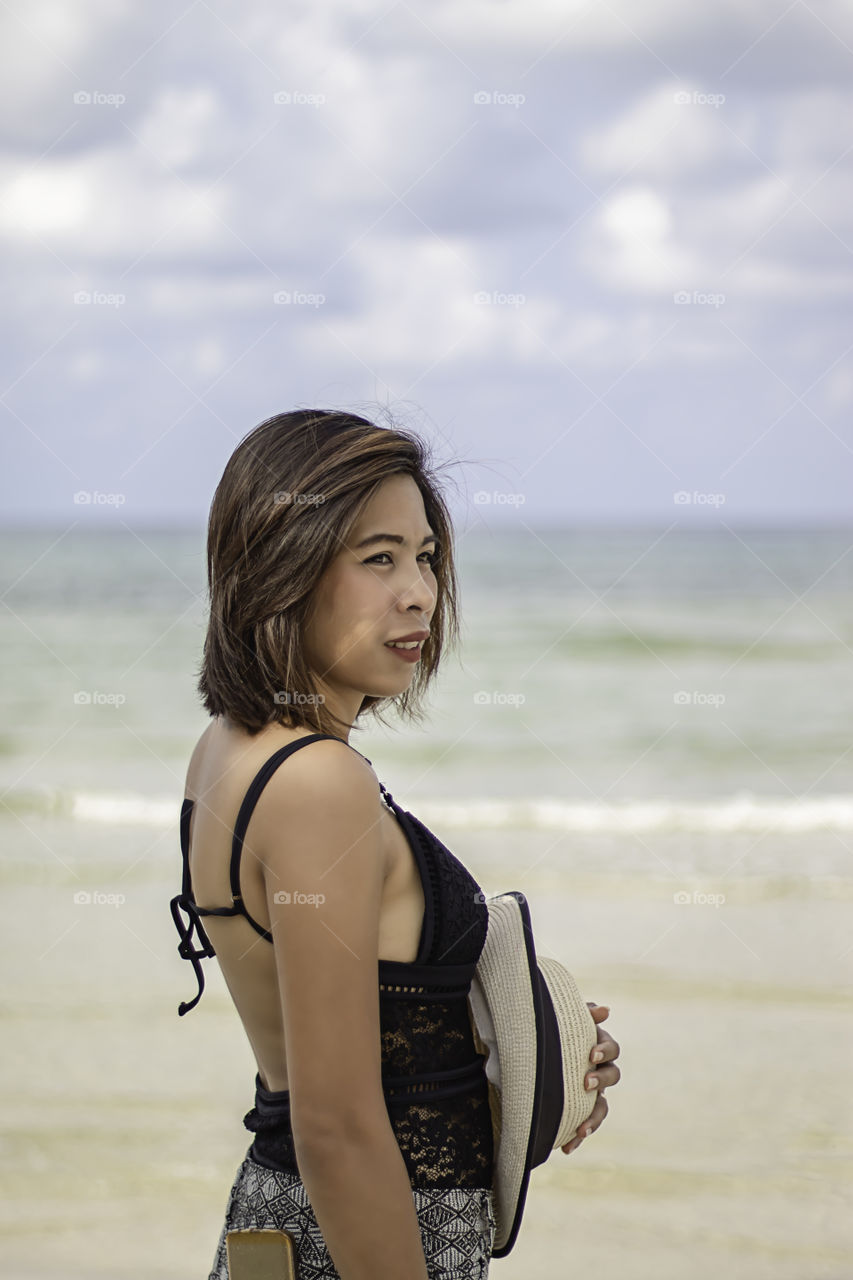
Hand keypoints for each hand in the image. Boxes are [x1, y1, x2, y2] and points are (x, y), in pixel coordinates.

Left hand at [561, 1002, 620, 1154]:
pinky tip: (566, 1147)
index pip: (611, 1048)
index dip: (605, 1051)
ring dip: (594, 1117)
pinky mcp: (580, 1110)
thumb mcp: (563, 1021)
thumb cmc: (553, 1032)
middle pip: (613, 1075)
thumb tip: (604, 1010)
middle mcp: (599, 1070)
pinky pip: (585, 1125)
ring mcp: (592, 1093)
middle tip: (586, 1083)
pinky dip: (577, 1137)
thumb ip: (582, 1015)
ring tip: (581, 1128)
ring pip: (602, 1107)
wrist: (533, 1053)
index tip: (591, 1055)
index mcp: (597, 1046)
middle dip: (602, 1080)